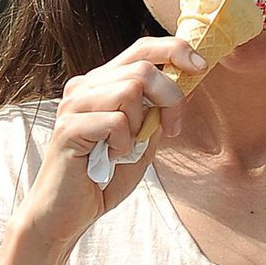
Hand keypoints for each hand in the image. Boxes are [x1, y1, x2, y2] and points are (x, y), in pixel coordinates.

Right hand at [15, 35, 207, 257]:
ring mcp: (73, 105)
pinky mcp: (69, 127)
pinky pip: (116, 121)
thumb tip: (179, 89)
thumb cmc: (101, 181)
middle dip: (170, 98)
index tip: (200, 67)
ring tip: (125, 149)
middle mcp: (84, 87)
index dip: (174, 50)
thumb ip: (154, 116)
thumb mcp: (140, 143)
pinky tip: (111, 159)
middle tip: (173, 129)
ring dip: (140, 125)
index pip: (141, 48)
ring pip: (129, 90)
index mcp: (101, 85)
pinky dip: (123, 144)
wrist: (65, 216)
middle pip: (142, 68)